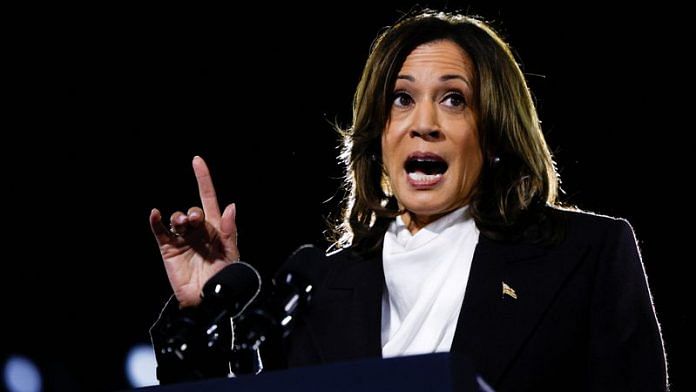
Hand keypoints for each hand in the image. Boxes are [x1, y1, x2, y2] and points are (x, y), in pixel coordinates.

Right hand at [149, 156, 238, 307]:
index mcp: (215, 228)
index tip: (197, 161)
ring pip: (176, 218)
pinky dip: (156, 221)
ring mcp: (182, 239)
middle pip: (193, 211)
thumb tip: (231, 206)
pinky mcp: (168, 249)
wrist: (208, 299)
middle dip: (193, 212)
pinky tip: (155, 214)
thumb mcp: (231, 253)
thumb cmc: (225, 277)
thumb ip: (230, 230)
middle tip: (194, 220)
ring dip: (178, 217)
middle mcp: (198, 231)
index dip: (203, 179)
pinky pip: (160, 231)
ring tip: (182, 224)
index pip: (208, 198)